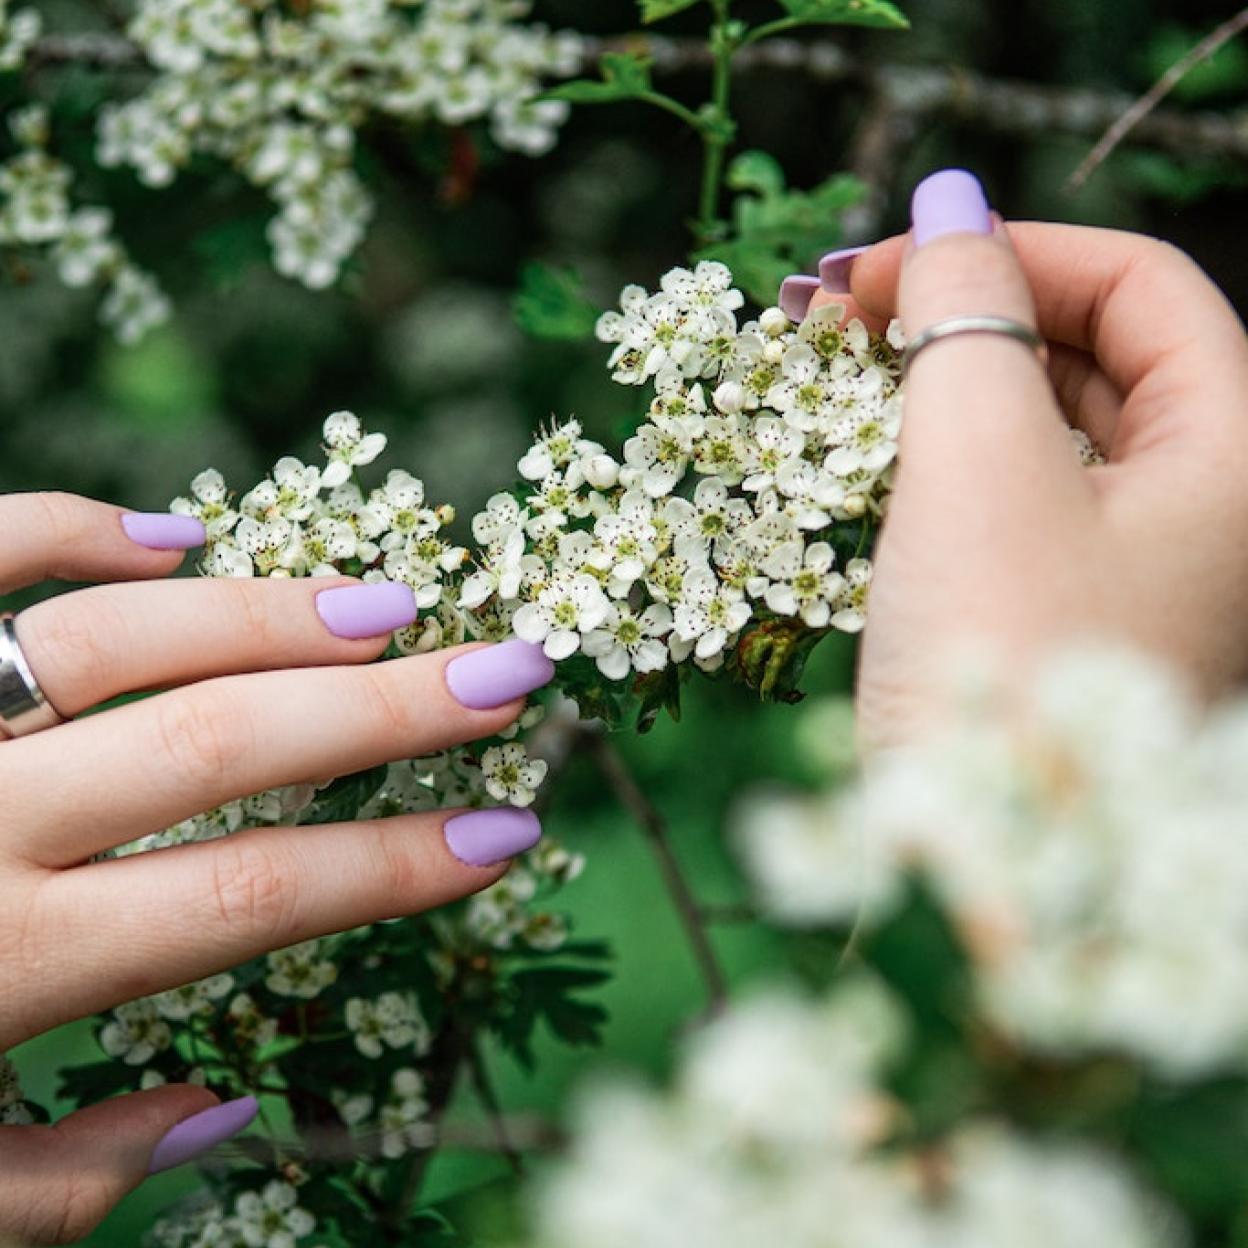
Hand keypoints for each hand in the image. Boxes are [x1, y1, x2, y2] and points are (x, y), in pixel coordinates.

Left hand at [0, 493, 553, 1243]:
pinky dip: (70, 531)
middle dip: (391, 709)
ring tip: (389, 603)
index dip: (401, 866)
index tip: (510, 834)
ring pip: (123, 635)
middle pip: (229, 741)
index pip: (258, 892)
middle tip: (510, 670)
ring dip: (270, 612)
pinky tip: (172, 538)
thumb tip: (223, 1117)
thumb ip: (58, 1185)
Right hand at [793, 169, 1247, 747]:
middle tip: (840, 313)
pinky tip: (873, 461)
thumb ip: (964, 320)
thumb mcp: (979, 472)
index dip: (1014, 249)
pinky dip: (948, 466)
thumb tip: (946, 204)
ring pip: (1051, 432)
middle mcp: (1208, 514)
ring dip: (948, 388)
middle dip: (970, 314)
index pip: (1143, 290)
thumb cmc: (999, 669)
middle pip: (1099, 356)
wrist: (981, 888)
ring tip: (839, 376)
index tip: (883, 261)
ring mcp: (1140, 576)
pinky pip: (1018, 506)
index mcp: (1236, 461)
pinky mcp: (1066, 625)